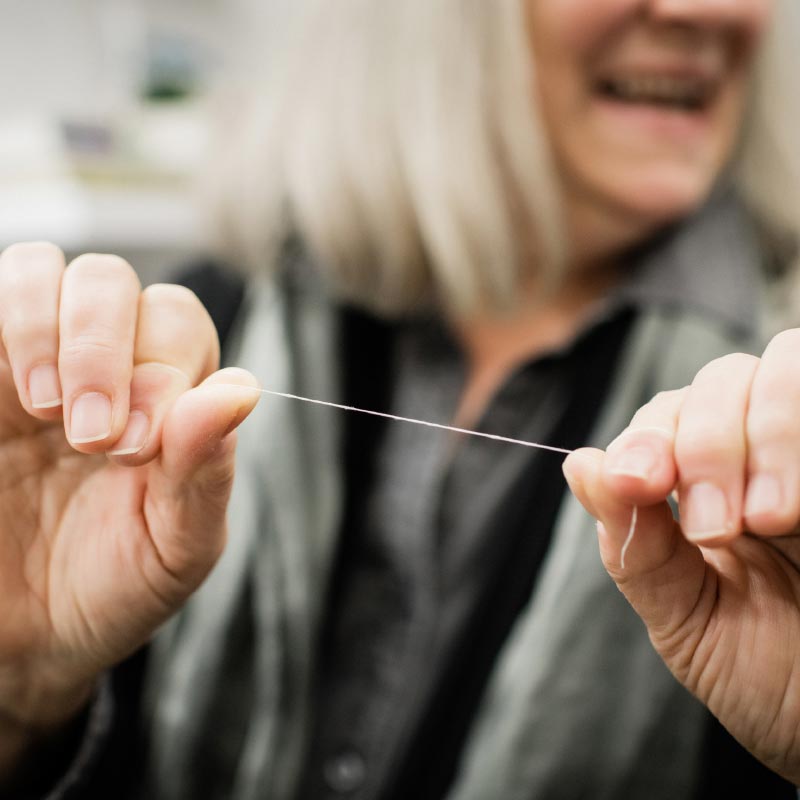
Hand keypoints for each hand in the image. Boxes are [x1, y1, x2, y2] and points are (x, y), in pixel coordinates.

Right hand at [0, 244, 258, 743]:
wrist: (29, 642)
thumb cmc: (114, 586)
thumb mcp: (178, 545)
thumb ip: (208, 470)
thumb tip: (241, 389)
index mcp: (166, 397)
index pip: (177, 322)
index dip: (163, 367)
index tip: (135, 448)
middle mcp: (100, 366)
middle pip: (110, 280)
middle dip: (104, 344)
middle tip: (90, 435)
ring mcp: (28, 367)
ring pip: (40, 270)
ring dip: (45, 326)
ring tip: (44, 407)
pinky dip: (4, 328)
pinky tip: (11, 395)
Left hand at [563, 330, 799, 783]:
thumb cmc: (766, 675)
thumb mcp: (684, 616)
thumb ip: (634, 543)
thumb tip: (579, 462)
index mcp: (710, 485)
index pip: (669, 414)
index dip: (649, 436)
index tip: (639, 483)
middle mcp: (764, 456)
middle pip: (724, 378)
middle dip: (706, 442)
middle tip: (715, 528)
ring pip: (783, 366)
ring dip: (764, 433)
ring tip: (766, 520)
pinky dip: (797, 439)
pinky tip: (796, 510)